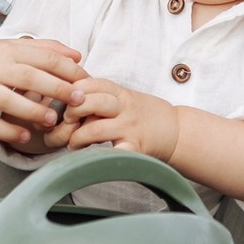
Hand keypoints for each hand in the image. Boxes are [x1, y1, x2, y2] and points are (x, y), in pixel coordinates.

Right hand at [0, 38, 85, 147]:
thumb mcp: (10, 48)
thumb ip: (44, 49)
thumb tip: (77, 55)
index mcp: (8, 51)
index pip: (42, 57)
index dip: (66, 69)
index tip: (86, 80)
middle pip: (27, 77)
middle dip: (55, 88)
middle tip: (79, 100)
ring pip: (7, 100)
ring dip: (32, 111)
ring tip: (52, 120)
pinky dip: (7, 131)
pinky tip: (25, 137)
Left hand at [61, 77, 180, 159]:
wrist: (177, 131)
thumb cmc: (145, 115)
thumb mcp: (125, 98)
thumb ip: (102, 97)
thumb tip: (69, 100)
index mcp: (121, 93)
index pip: (92, 83)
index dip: (75, 90)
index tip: (67, 100)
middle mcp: (125, 108)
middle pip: (92, 101)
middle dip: (73, 111)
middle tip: (66, 122)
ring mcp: (130, 128)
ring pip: (96, 129)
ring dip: (77, 138)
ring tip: (73, 144)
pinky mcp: (136, 148)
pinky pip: (115, 153)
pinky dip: (100, 158)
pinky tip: (90, 160)